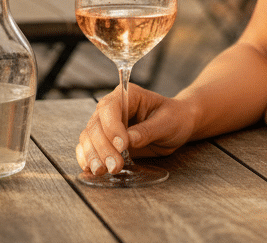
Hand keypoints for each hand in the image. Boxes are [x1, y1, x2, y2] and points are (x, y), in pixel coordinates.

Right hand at [75, 83, 194, 177]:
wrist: (178, 125)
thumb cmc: (175, 118)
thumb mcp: (167, 123)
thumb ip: (147, 131)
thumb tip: (129, 141)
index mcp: (128, 95)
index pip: (110, 108)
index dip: (112, 127)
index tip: (123, 145)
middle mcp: (113, 108)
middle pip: (96, 125)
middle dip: (103, 148)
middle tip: (114, 165)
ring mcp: (106, 125)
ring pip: (89, 138)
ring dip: (93, 156)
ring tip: (102, 171)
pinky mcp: (105, 141)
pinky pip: (89, 148)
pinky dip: (88, 159)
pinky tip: (91, 170)